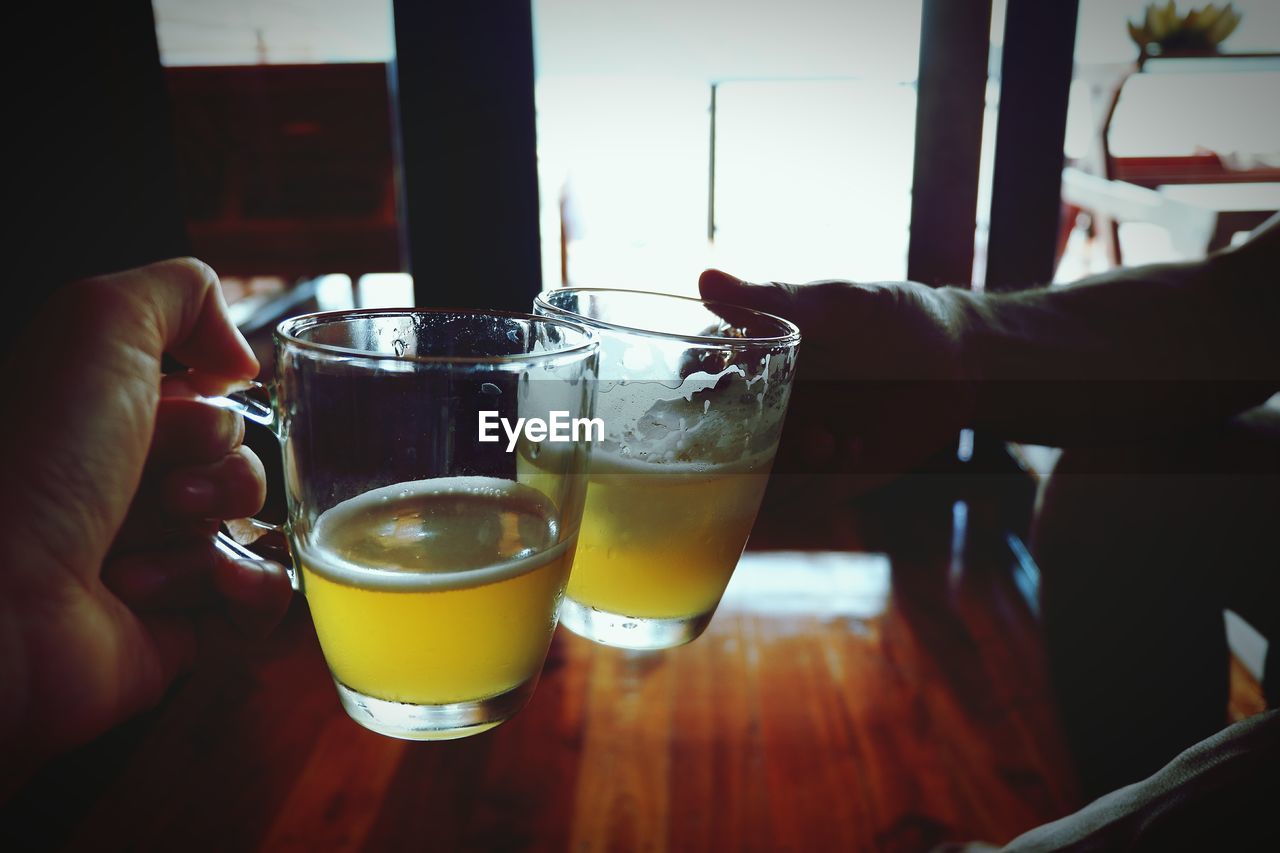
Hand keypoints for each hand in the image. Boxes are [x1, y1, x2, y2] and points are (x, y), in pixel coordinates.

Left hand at [1, 258, 291, 781]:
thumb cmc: (33, 459)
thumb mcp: (100, 322)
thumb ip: (182, 292)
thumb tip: (239, 357)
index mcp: (103, 427)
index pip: (210, 408)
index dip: (211, 410)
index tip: (175, 417)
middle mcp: (121, 493)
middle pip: (239, 469)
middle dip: (220, 475)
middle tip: (162, 490)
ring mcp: (151, 567)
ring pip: (249, 535)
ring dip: (211, 538)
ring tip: (139, 557)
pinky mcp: (175, 636)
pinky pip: (260, 604)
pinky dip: (256, 591)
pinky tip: (220, 585)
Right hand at [699, 269, 975, 492]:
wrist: (960, 365)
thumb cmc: (892, 318)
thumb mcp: (837, 305)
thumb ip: (773, 300)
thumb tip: (705, 280)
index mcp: (750, 357)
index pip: (692, 375)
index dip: (686, 384)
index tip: (713, 380)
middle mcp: (757, 406)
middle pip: (710, 438)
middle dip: (733, 444)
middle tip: (784, 427)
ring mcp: (785, 446)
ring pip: (747, 478)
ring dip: (779, 469)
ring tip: (832, 442)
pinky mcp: (818, 483)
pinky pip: (790, 503)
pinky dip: (814, 487)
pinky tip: (855, 450)